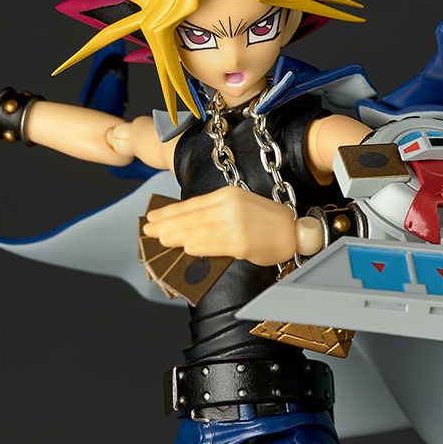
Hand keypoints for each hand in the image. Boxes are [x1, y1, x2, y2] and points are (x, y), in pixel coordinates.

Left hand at [142, 186, 296, 265]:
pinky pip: (214, 244)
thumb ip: (215, 213)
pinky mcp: (241, 242)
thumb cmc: (267, 221)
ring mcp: (235, 224)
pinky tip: (185, 248)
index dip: (170, 211)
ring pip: (198, 230)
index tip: (153, 216)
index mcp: (228, 194)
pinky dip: (198, 246)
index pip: (192, 204)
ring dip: (176, 236)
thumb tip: (186, 226)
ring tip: (160, 240)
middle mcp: (230, 206)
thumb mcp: (240, 206)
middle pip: (191, 216)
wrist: (295, 231)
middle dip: (167, 224)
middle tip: (147, 230)